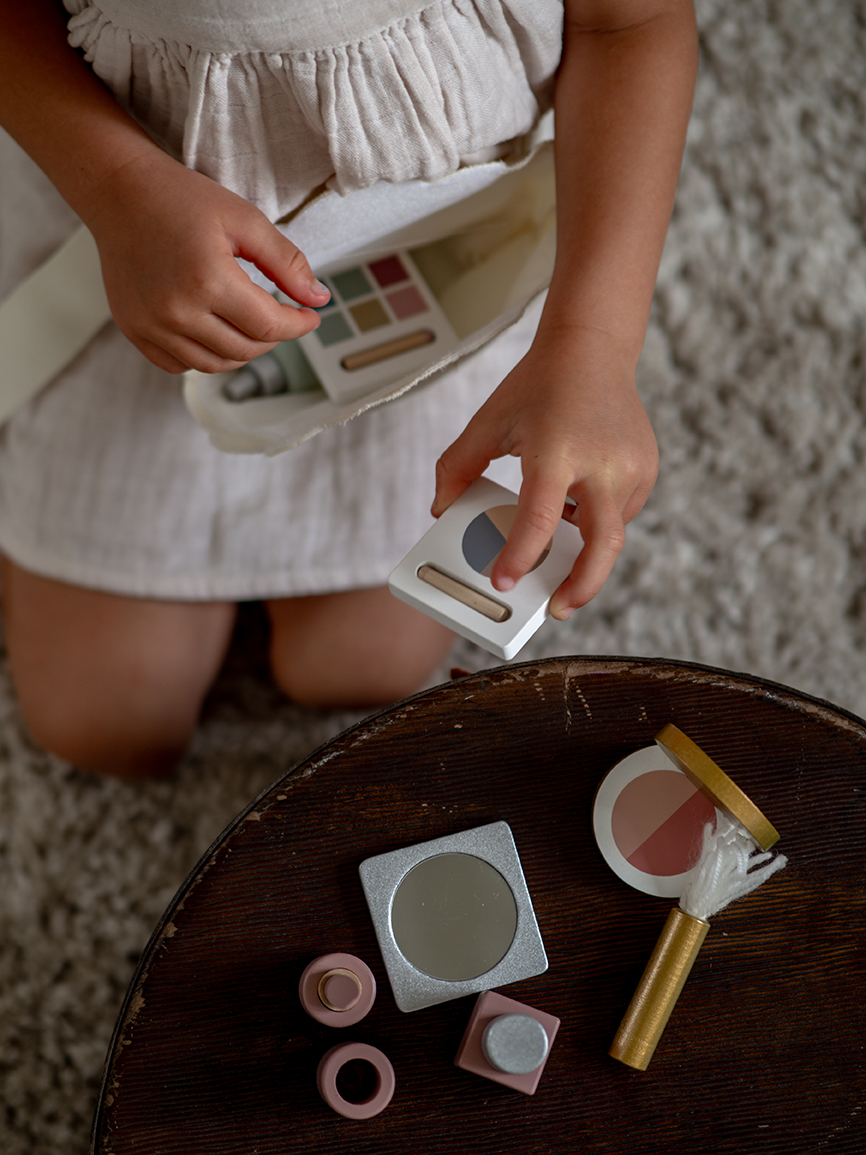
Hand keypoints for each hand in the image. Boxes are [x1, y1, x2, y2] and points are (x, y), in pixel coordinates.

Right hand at [84, 149, 329, 373]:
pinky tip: (215, 332)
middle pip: (244, 350)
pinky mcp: (134, 330)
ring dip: (242, 352)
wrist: (119, 193)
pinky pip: (179, 365)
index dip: (298, 326)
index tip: (310, 317)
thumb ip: (286, 262)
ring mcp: (151, 325)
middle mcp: (176, 310)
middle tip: (281, 317)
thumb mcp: (244, 219)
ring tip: (251, 326)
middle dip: (273, 338)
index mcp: (207, 280)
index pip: (268, 326)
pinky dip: (205, 356)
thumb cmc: (180, 199)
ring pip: (214, 365)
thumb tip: (319, 298)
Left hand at [432, 327, 658, 617]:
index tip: (502, 581)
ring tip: (557, 556)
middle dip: (581, 587)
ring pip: (611, 533)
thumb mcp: (488, 423)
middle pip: (603, 545)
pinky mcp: (646, 469)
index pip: (540, 519)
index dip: (520, 556)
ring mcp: (631, 467)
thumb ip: (456, 468)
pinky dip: (597, 524)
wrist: (592, 349)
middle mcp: (602, 462)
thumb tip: (440, 511)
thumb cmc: (537, 386)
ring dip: (584, 552)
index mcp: (558, 450)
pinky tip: (574, 510)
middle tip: (556, 609)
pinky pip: (621, 514)